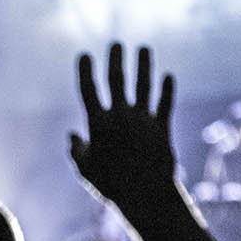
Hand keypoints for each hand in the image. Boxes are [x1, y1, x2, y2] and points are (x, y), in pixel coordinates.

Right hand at [70, 43, 175, 205]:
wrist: (146, 196)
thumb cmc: (110, 185)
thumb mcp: (85, 170)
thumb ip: (76, 150)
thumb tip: (72, 136)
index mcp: (98, 124)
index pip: (88, 90)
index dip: (85, 70)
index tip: (84, 55)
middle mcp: (121, 116)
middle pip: (117, 79)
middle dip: (115, 59)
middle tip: (116, 44)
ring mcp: (143, 120)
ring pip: (143, 85)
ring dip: (144, 65)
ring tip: (144, 48)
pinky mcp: (162, 128)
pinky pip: (165, 104)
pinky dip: (166, 90)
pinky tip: (168, 76)